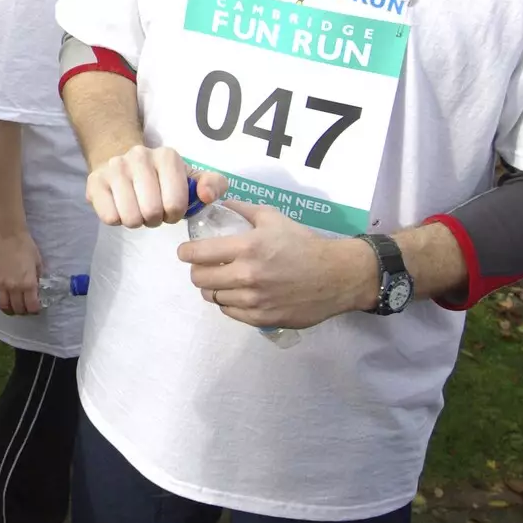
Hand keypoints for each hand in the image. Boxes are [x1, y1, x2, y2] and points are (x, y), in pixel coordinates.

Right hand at [0, 230, 43, 314]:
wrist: (9, 234)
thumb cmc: (26, 246)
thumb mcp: (38, 262)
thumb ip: (37, 278)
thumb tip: (36, 289)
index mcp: (29, 283)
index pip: (32, 307)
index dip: (35, 310)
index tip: (36, 308)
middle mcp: (14, 287)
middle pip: (18, 308)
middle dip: (22, 311)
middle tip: (24, 308)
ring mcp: (0, 284)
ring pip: (3, 305)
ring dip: (8, 310)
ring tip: (11, 308)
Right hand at [85, 145, 222, 227]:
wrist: (124, 164)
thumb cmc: (163, 179)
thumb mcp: (192, 179)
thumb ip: (213, 185)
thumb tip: (205, 195)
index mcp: (167, 156)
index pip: (175, 203)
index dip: (174, 214)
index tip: (170, 209)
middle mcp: (139, 156)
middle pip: (151, 212)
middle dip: (154, 220)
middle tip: (152, 211)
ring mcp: (114, 167)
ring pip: (129, 217)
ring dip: (136, 221)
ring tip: (137, 209)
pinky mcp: (94, 181)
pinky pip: (109, 217)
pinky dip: (117, 219)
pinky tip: (120, 207)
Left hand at [177, 200, 377, 329]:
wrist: (337, 276)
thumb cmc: (304, 244)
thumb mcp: (274, 218)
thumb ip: (244, 210)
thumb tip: (221, 203)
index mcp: (247, 248)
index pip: (197, 253)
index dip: (186, 253)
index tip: (186, 252)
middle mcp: (247, 276)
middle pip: (199, 279)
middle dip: (197, 271)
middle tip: (204, 267)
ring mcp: (254, 300)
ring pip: (213, 297)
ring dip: (213, 288)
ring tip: (221, 281)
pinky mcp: (262, 318)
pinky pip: (230, 313)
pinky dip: (229, 303)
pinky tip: (237, 294)